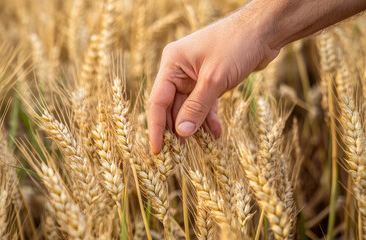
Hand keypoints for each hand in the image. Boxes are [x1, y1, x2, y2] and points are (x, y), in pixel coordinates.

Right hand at [147, 7, 279, 153]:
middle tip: (178, 154)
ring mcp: (194, 76)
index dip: (156, 128)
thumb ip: (196, 108)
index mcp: (172, 64)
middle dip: (176, 129)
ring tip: (200, 147)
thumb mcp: (214, 80)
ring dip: (195, 126)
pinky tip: (215, 134)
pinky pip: (204, 104)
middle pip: (171, 106)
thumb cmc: (236, 45)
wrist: (265, 29)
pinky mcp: (209, 80)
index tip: (157, 151)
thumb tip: (181, 133)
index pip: (157, 101)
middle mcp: (179, 70)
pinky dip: (208, 118)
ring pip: (188, 108)